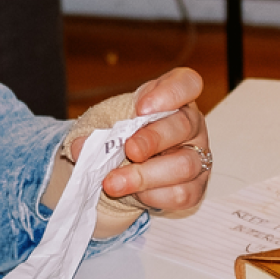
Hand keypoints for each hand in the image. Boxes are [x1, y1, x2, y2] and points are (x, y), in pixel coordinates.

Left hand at [65, 68, 209, 236]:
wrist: (124, 170)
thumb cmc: (122, 138)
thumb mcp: (105, 125)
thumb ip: (93, 131)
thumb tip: (80, 148)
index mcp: (174, 99)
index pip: (187, 83)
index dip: (170, 92)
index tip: (142, 107)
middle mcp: (192, 125)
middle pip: (184, 126)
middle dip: (152, 139)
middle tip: (128, 150)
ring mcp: (198, 157)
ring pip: (183, 165)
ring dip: (144, 175)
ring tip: (113, 182)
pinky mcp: (195, 187)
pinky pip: (180, 193)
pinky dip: (152, 195)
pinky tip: (134, 193)